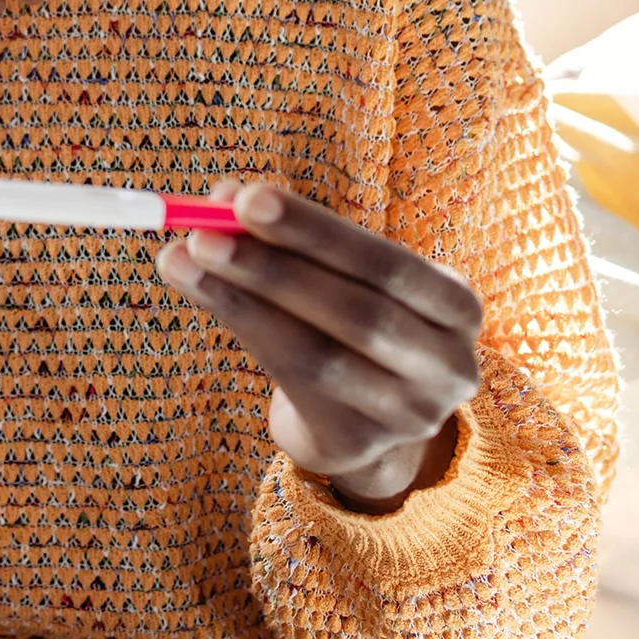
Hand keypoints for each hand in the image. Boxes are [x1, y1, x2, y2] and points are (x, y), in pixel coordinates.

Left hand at [155, 181, 483, 512]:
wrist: (363, 415)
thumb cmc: (348, 319)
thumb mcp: (340, 274)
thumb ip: (290, 237)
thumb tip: (220, 195)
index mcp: (456, 306)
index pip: (386, 264)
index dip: (315, 232)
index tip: (246, 197)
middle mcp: (446, 365)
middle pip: (356, 312)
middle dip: (273, 268)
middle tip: (202, 231)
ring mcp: (407, 414)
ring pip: (317, 354)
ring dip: (242, 301)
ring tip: (182, 260)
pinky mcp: (358, 442)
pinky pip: (292, 384)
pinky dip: (244, 331)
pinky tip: (203, 295)